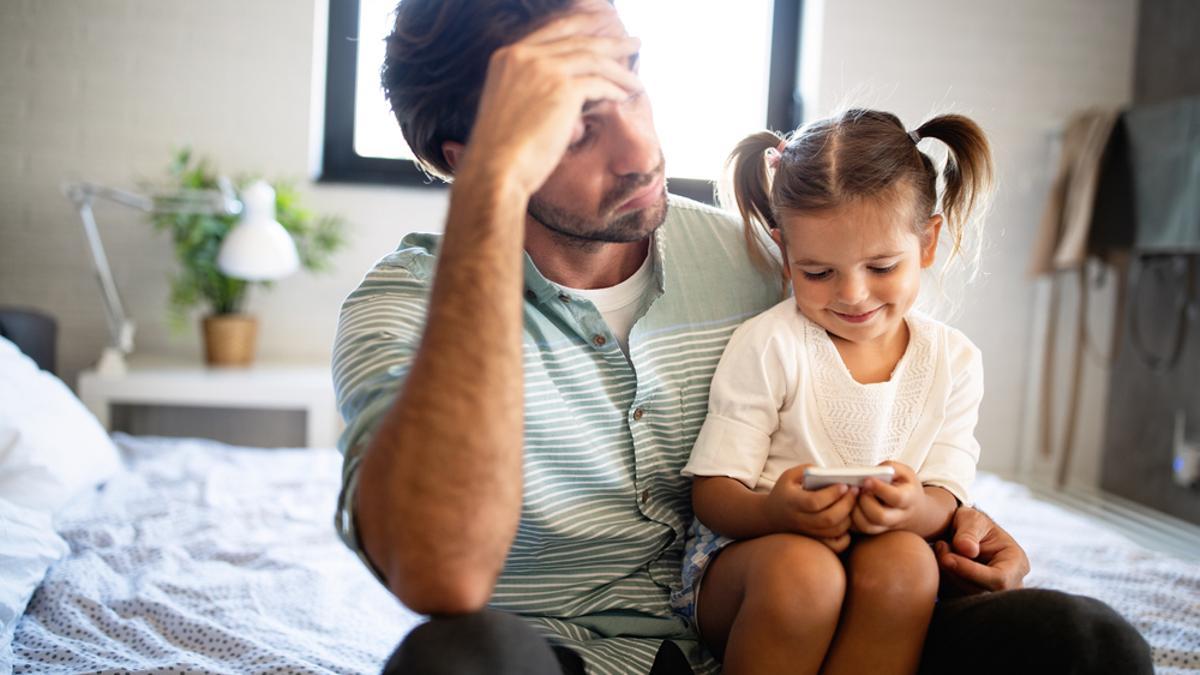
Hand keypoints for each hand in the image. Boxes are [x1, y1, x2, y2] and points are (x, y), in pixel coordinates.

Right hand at [460, 1, 643, 196]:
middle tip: (633, 43)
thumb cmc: (502, 149)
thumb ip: (528, 85)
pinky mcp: (563, 89)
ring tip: (636, 80)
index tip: (602, 29)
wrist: (496, 168)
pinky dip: (615, 90)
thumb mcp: (508, 103)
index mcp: (508, 56)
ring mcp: (544, 69)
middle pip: (578, 41)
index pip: (553, 31)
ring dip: (620, 70)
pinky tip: (625, 97)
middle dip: (610, 43)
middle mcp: (525, 55)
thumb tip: (561, 87)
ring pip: (593, 59)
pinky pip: (599, 84)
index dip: (581, 27)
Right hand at [765, 465, 856, 552]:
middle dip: (846, 504)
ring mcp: (808, 533)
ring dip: (848, 517)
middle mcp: (800, 520)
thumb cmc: (784, 492)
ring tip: (852, 503)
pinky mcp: (815, 541)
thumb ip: (807, 470)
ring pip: (834, 531)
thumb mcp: (789, 476)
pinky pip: (835, 545)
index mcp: (793, 502)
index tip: (844, 485)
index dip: (832, 494)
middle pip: (828, 518)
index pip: (814, 502)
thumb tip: (828, 472)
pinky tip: (846, 522)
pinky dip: (845, 536)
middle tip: (855, 492)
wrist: (771, 516)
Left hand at [850, 461, 922, 534]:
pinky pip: (858, 529)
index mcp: (909, 499)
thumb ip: (888, 468)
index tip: (867, 480)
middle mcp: (898, 517)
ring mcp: (886, 527)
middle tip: (860, 489)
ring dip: (854, 510)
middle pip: (880, 516)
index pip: (896, 498)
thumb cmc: (905, 487)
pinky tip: (850, 504)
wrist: (915, 511)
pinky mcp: (874, 530)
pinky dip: (850, 518)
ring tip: (854, 496)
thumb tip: (870, 471)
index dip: (880, 489)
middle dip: (865, 501)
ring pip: (866, 526)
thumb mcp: (904, 472)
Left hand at [934, 507, 1029, 596]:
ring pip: (964, 597)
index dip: (971, 571)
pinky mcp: (972, 602)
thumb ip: (969, 532)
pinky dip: (942, 582)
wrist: (962, 535)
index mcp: (1017, 564)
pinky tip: (939, 562)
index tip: (946, 558)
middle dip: (955, 572)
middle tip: (939, 547)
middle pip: (980, 592)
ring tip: (941, 548)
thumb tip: (967, 550)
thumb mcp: (972, 519)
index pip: (999, 579)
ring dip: (946, 575)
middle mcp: (1009, 585)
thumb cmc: (972, 524)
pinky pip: (953, 600)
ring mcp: (991, 596)